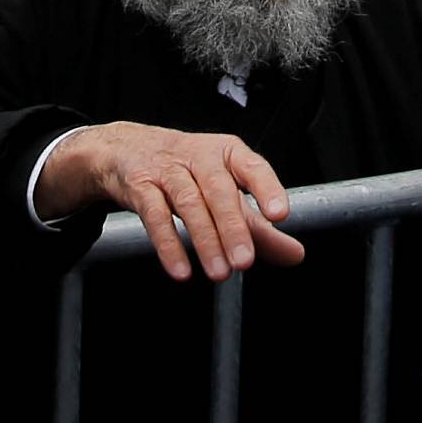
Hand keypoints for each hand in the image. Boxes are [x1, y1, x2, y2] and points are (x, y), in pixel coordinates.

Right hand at [35, 122, 304, 281]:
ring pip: (189, 204)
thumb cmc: (188, 171)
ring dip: (205, 241)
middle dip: (234, 227)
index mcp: (227, 153)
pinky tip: (182, 270)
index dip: (267, 188)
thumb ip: (260, 226)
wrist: (126, 149)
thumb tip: (295, 254)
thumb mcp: (226, 191)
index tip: (280, 214)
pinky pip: (155, 216)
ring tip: (220, 273)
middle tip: (246, 262)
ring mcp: (168, 170)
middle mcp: (200, 156)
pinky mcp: (140, 186)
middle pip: (219, 191)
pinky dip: (168, 244)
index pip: (252, 167)